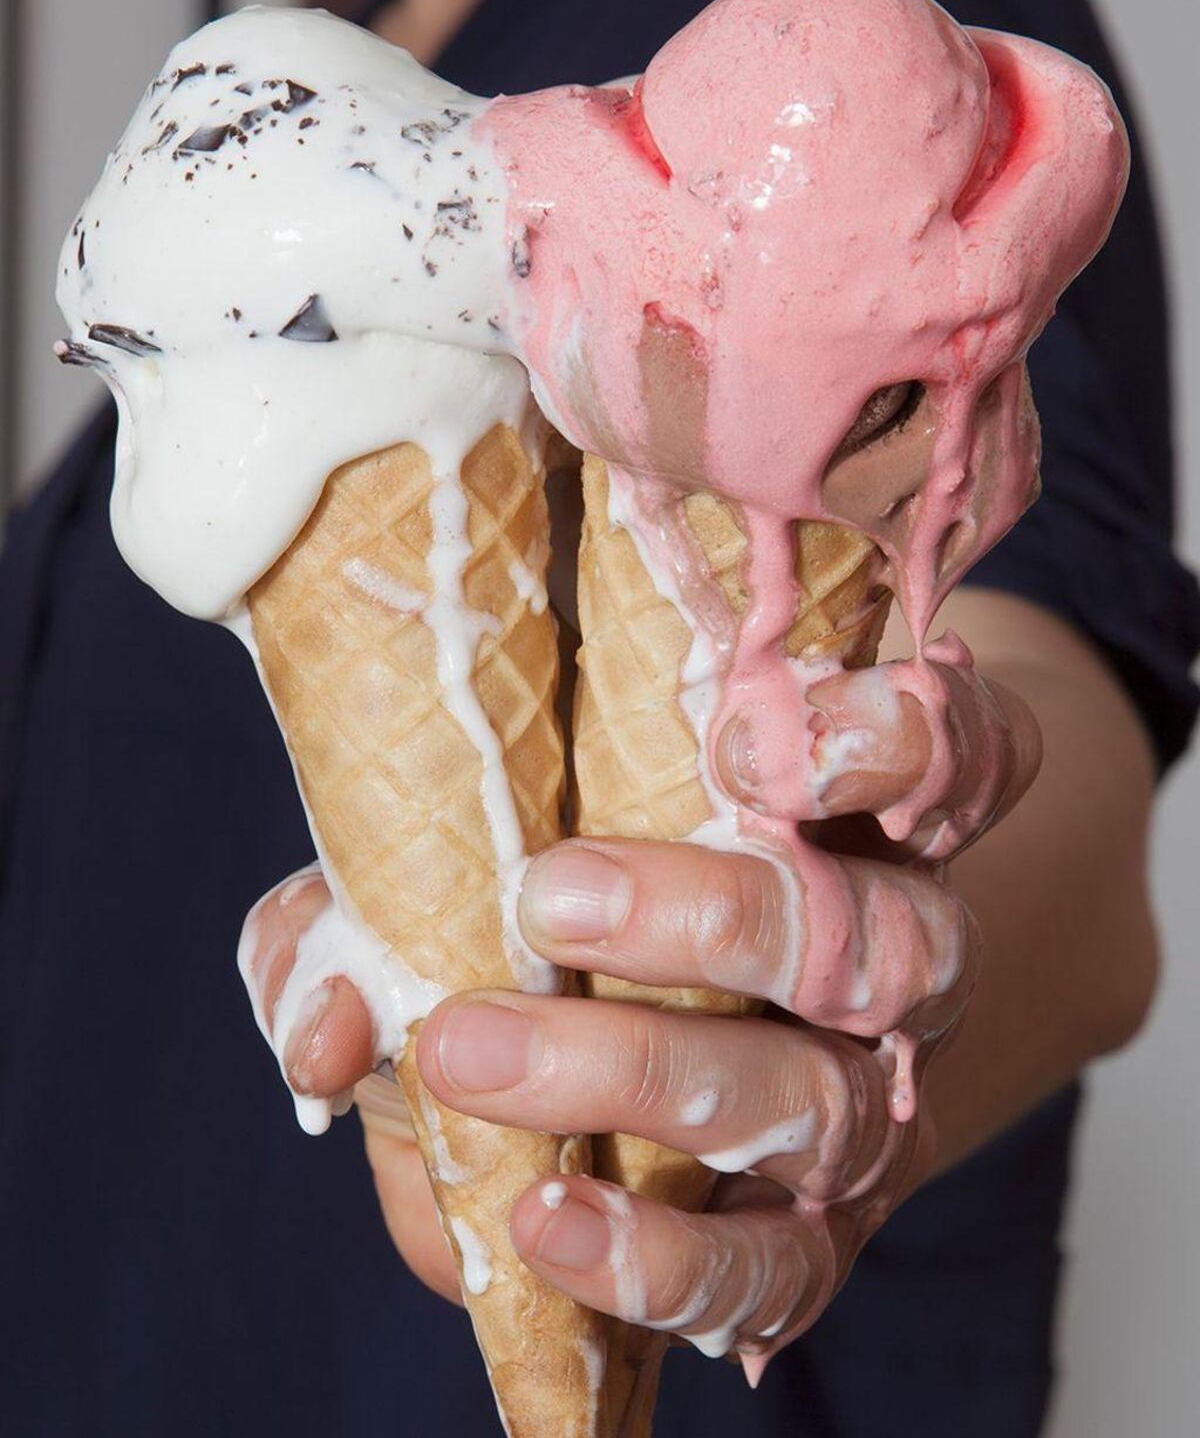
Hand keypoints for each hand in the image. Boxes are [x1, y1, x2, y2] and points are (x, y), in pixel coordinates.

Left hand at [238, 652, 1038, 1363]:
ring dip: (645, 1074)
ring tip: (477, 1053)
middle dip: (715, 918)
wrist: (679, 1046)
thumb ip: (401, 897)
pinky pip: (784, 1268)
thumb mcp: (507, 843)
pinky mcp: (823, 1228)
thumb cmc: (591, 900)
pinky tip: (550, 1224)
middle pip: (881, 936)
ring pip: (822, 1096)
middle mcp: (899, 955)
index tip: (742, 738)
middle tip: (546, 898)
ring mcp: (870, 1101)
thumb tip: (333, 1022)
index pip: (954, 755)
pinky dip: (668, 1258)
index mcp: (855, 822)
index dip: (885, 741)